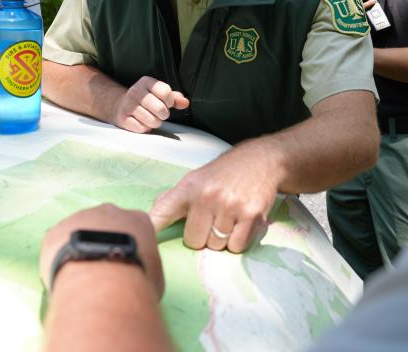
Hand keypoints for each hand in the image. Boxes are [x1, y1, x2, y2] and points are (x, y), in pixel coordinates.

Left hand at [40, 204, 164, 299]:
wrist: (102, 282)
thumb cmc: (136, 282)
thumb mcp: (154, 276)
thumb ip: (146, 267)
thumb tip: (137, 276)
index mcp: (138, 219)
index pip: (135, 229)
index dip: (129, 248)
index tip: (125, 265)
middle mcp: (110, 211)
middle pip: (106, 226)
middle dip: (104, 244)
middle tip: (102, 270)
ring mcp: (81, 217)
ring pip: (80, 232)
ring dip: (81, 249)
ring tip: (82, 275)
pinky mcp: (57, 230)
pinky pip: (59, 243)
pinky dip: (61, 257)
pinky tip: (65, 275)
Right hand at [112, 76, 189, 132]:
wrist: (121, 106)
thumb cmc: (145, 100)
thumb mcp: (159, 94)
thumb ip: (174, 98)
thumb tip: (185, 102)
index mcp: (146, 82)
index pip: (166, 92)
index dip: (169, 101)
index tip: (166, 103)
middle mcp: (135, 91)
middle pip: (160, 108)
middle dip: (163, 114)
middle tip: (159, 113)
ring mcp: (128, 105)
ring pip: (152, 121)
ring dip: (154, 122)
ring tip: (149, 117)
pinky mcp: (123, 118)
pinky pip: (142, 128)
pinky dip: (144, 128)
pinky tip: (140, 122)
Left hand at [149, 141, 280, 252]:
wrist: (263, 160)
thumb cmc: (225, 172)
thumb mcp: (196, 177)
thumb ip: (174, 198)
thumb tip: (153, 216)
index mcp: (189, 186)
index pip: (163, 212)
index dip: (152, 228)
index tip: (145, 238)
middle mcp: (207, 196)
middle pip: (193, 241)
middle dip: (202, 236)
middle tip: (212, 221)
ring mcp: (230, 206)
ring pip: (216, 245)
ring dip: (221, 239)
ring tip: (228, 219)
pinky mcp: (252, 215)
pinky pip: (236, 246)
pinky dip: (237, 241)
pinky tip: (240, 224)